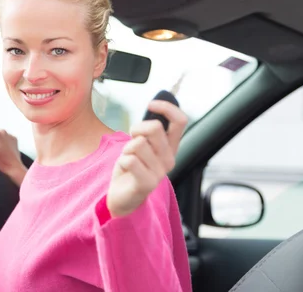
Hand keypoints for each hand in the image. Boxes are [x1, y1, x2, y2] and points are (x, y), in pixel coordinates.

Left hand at [106, 100, 187, 217]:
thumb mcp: (143, 144)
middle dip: (137, 128)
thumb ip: (149, 130)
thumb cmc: (132, 167)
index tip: (152, 104)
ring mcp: (160, 172)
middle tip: (132, 139)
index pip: (181, 121)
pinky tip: (125, 170)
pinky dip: (122, 161)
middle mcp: (169, 159)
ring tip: (129, 159)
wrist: (124, 198)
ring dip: (127, 148)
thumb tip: (154, 106)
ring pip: (138, 143)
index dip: (167, 108)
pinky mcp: (147, 183)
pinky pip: (129, 160)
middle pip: (155, 127)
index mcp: (171, 148)